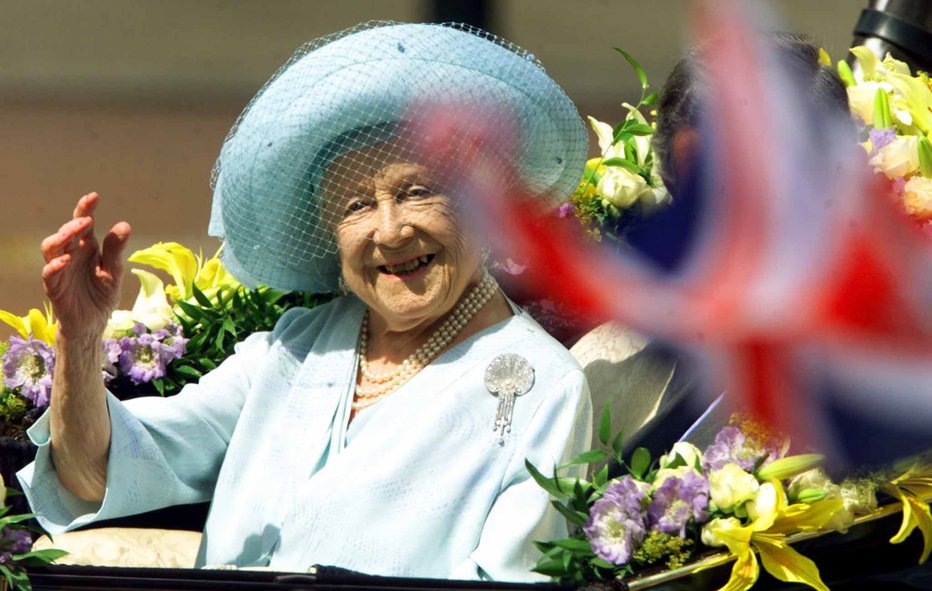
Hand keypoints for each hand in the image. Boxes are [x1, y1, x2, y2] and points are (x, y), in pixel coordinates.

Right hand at [41, 193, 131, 338]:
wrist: (93, 323)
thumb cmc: (102, 295)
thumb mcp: (114, 271)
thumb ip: (115, 250)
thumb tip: (124, 225)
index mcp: (87, 248)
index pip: (83, 225)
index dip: (85, 209)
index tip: (94, 196)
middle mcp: (71, 255)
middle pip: (65, 233)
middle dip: (74, 224)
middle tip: (87, 219)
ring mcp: (61, 270)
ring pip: (51, 248)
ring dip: (61, 238)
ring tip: (75, 232)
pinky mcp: (55, 287)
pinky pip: (49, 274)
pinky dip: (54, 266)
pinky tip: (65, 261)